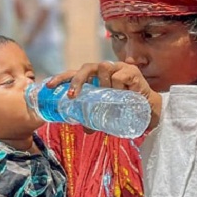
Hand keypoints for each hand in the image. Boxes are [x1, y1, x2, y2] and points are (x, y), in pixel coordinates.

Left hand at [46, 62, 163, 130]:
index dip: (60, 78)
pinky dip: (119, 85)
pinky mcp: (131, 71)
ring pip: (103, 68)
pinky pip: (120, 76)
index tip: (48, 86)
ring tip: (109, 95)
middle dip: (77, 80)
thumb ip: (96, 119)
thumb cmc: (124, 107)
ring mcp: (117, 68)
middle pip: (85, 67)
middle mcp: (104, 70)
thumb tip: (86, 129)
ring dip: (103, 83)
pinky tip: (125, 92)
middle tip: (72, 96)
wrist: (148, 108)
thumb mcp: (106, 114)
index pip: (73, 74)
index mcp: (94, 78)